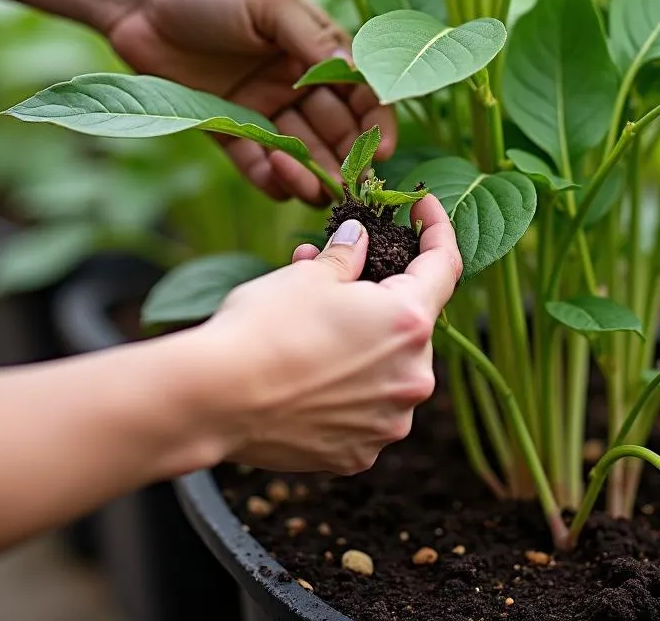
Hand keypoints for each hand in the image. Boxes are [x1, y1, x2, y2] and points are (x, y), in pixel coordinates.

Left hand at [106, 0, 394, 204]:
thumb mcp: (271, 1)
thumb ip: (314, 39)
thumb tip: (357, 76)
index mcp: (316, 50)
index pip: (361, 92)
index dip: (375, 122)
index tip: (379, 151)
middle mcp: (296, 83)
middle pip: (336, 131)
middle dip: (347, 158)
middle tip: (348, 183)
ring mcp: (263, 109)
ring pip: (302, 153)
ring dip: (312, 173)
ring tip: (308, 182)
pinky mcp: (228, 130)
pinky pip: (256, 164)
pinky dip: (271, 179)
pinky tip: (278, 183)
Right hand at [197, 196, 460, 473]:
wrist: (215, 399)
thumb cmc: (264, 327)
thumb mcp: (308, 275)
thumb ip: (347, 255)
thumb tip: (360, 238)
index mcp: (409, 322)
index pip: (444, 266)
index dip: (437, 229)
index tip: (424, 205)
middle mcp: (413, 377)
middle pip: (413, 323)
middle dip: (382, 296)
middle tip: (340, 276)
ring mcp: (389, 421)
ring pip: (390, 368)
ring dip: (364, 342)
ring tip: (314, 323)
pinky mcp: (361, 453)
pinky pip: (367, 409)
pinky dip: (349, 386)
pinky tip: (310, 371)